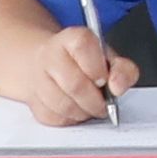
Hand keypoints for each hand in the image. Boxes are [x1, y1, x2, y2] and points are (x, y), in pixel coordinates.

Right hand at [0, 27, 130, 125]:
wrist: (51, 66)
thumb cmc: (85, 63)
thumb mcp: (110, 59)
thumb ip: (123, 69)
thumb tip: (118, 87)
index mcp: (72, 38)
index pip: (82, 46)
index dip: (96, 68)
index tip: (104, 80)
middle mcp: (50, 55)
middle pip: (74, 84)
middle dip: (95, 101)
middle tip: (104, 105)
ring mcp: (38, 78)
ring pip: (63, 105)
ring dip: (83, 112)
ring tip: (90, 108)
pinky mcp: (33, 101)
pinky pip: (55, 118)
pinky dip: (71, 119)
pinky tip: (75, 110)